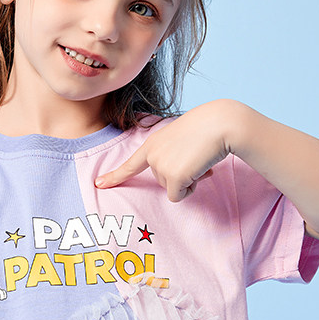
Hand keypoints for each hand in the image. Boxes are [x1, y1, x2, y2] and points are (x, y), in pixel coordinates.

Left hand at [95, 102, 234, 201]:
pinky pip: (179, 195)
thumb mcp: (181, 140)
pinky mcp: (173, 177)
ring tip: (199, 158)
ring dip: (188, 179)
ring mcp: (160, 166)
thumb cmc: (207, 129)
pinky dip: (191, 187)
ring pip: (171, 189)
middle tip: (194, 156)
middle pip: (161, 181)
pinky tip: (200, 169)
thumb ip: (172, 157)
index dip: (114, 176)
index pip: (130, 164)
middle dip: (181, 175)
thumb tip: (177, 183)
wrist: (219, 124)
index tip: (98, 184)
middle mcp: (152, 155)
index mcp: (152, 144)